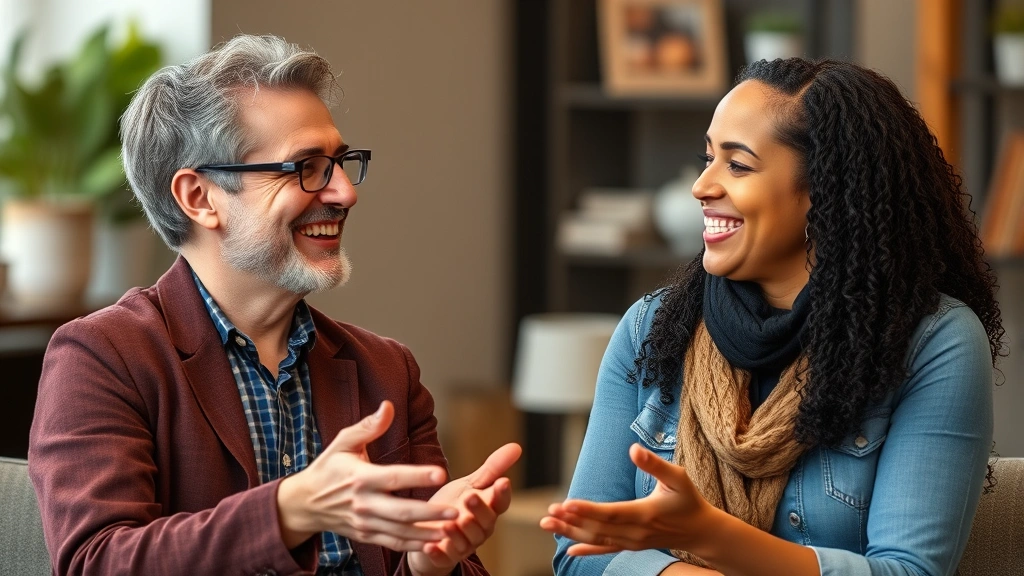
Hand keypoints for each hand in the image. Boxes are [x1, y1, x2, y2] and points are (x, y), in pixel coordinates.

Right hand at [277, 401, 459, 551]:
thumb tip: (388, 406)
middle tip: (455, 510)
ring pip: (400, 532)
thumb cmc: (328, 468)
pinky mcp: (366, 536)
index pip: (393, 477)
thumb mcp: (343, 443)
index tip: (441, 473)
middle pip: (401, 511)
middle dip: (430, 512)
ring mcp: (365, 523)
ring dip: (427, 533)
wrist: (304, 503)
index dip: (417, 476)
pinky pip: (393, 543)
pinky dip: (414, 546)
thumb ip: (368, 426)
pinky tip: (435, 543)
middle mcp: (364, 503)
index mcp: (361, 478)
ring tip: (453, 529)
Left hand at [407, 443, 521, 575]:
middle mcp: (480, 528)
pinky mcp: (445, 556)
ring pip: (466, 541)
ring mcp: (463, 544)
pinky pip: (444, 557)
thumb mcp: (471, 484)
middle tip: (470, 498)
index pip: (500, 502)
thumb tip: (517, 446)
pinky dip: (437, 553)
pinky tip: (429, 546)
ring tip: (449, 523)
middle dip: (479, 510)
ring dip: (458, 533)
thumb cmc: (454, 505)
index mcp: (488, 509)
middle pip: (485, 522)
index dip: (502, 494)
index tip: (502, 481)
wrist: (429, 530)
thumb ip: (492, 469)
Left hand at [539, 443, 717, 556]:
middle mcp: (635, 532)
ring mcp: (632, 542)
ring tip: (548, 523)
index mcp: (644, 514)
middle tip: (548, 513)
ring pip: (597, 539)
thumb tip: (633, 449)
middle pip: (598, 528)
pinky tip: (569, 550)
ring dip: (571, 532)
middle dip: (571, 521)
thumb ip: (655, 464)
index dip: (588, 510)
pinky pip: (605, 549)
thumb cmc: (688, 500)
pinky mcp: (631, 546)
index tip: (567, 503)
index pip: (611, 513)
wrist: (700, 530)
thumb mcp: (677, 477)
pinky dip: (587, 549)